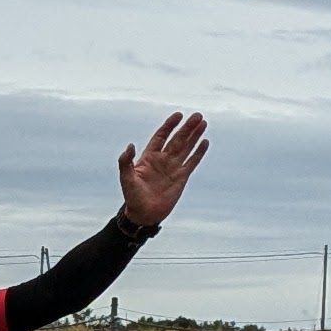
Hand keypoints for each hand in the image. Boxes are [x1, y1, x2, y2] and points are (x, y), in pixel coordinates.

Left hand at [116, 110, 209, 231]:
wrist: (144, 214)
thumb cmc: (132, 197)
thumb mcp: (126, 178)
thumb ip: (126, 162)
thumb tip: (130, 145)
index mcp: (149, 157)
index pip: (161, 136)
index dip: (169, 125)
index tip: (178, 115)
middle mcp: (163, 159)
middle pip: (177, 139)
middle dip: (187, 127)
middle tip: (198, 115)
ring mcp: (173, 168)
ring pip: (186, 147)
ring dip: (194, 135)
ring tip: (203, 123)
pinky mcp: (181, 178)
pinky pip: (192, 162)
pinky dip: (199, 152)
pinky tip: (204, 142)